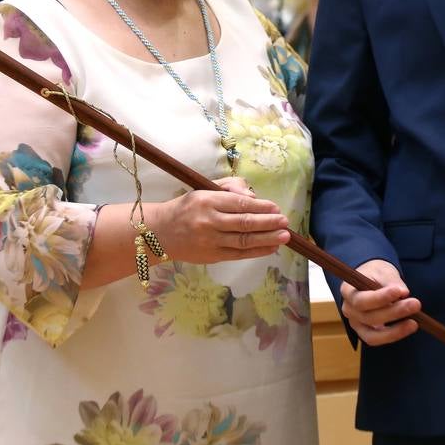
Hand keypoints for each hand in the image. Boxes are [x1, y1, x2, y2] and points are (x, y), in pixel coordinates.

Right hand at [146, 176, 289, 263]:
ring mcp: (210, 241)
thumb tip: (253, 195)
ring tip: (284, 236)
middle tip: (285, 222)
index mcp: (207, 201)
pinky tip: (271, 248)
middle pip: (244, 223)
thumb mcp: (203, 190)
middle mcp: (208, 221)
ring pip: (244, 241)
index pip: (239, 204)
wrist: (160, 233)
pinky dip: (257, 252)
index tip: (276, 207)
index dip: (260, 206)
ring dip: (267, 239)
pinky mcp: (212, 256)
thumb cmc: (186, 208)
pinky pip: (239, 254)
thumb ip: (229, 187)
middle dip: (268, 223)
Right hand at [339, 259, 419, 345]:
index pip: (361, 299)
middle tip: (416, 304)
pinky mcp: (366, 333)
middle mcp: (348, 310)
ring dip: (396, 329)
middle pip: (369, 317)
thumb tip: (404, 293)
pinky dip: (394, 335)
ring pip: (373, 334)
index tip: (399, 291)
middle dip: (394, 312)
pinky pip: (378, 339)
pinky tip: (408, 327)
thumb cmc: (376, 274)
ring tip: (414, 322)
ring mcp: (356, 324)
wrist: (371, 279)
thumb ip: (392, 282)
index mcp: (348, 291)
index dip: (380, 298)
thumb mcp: (383, 271)